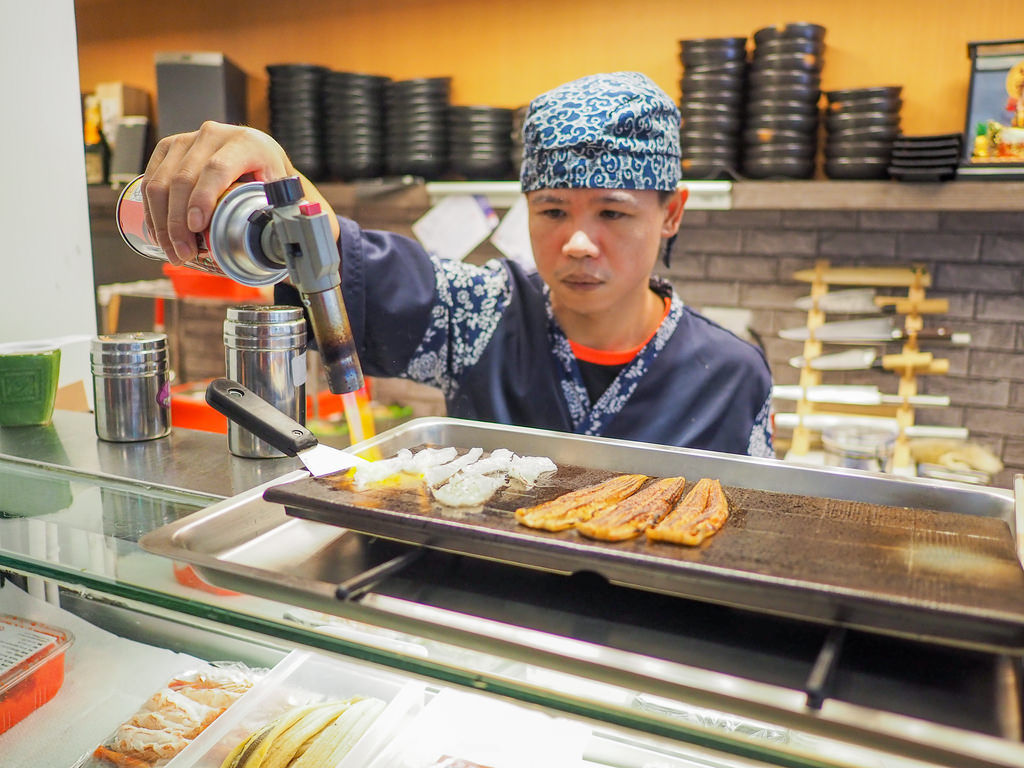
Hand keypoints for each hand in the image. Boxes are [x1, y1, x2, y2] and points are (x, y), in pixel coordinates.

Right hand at [141, 122, 338, 264]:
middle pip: (184, 179)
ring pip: (161, 181)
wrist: (255, 155)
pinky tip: (160, 235)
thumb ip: (287, 211)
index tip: (198, 228)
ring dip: (162, 222)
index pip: (218, 168)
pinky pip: (150, 180)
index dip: (203, 198)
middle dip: (179, 223)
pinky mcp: (168, 148)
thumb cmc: (269, 177)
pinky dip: (152, 212)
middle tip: (184, 255)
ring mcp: (187, 139)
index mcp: (246, 143)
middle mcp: (213, 134)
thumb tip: (291, 238)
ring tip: (174, 253)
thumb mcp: (282, 190)